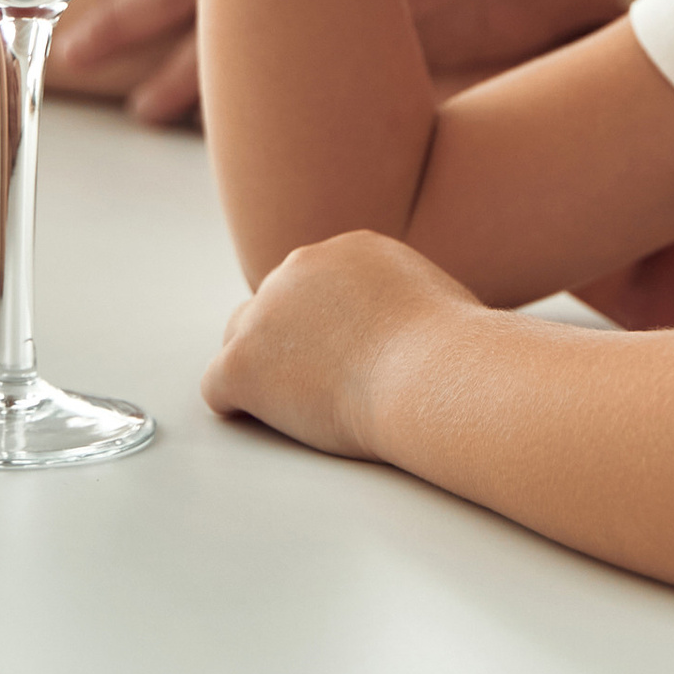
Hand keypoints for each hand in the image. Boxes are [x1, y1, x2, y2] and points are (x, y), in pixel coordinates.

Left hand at [203, 230, 474, 459]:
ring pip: (239, 340)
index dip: (325, 326)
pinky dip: (238, 406)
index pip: (316, 283)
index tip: (344, 354)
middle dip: (289, 343)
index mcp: (350, 250)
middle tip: (317, 384)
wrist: (435, 375)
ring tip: (292, 406)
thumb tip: (412, 334)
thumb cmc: (455, 355)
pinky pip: (217, 387)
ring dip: (260, 369)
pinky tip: (265, 423)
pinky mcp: (243, 362)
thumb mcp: (439, 303)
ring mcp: (266, 314)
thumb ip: (405, 306)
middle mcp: (300, 268)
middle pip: (273, 305)